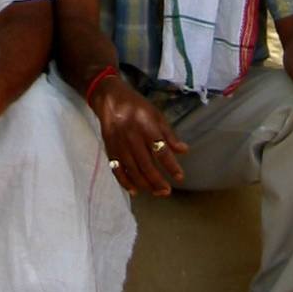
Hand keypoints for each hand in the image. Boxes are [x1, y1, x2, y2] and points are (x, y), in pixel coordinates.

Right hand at [93, 77, 187, 195]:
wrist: (109, 99)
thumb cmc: (137, 106)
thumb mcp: (156, 114)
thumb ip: (169, 134)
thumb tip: (183, 151)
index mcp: (145, 125)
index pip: (160, 149)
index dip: (170, 165)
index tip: (179, 177)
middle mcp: (131, 135)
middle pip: (145, 163)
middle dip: (157, 180)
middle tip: (167, 191)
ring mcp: (118, 144)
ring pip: (132, 169)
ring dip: (144, 184)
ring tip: (156, 192)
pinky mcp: (109, 149)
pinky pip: (116, 169)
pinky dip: (125, 182)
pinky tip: (135, 191)